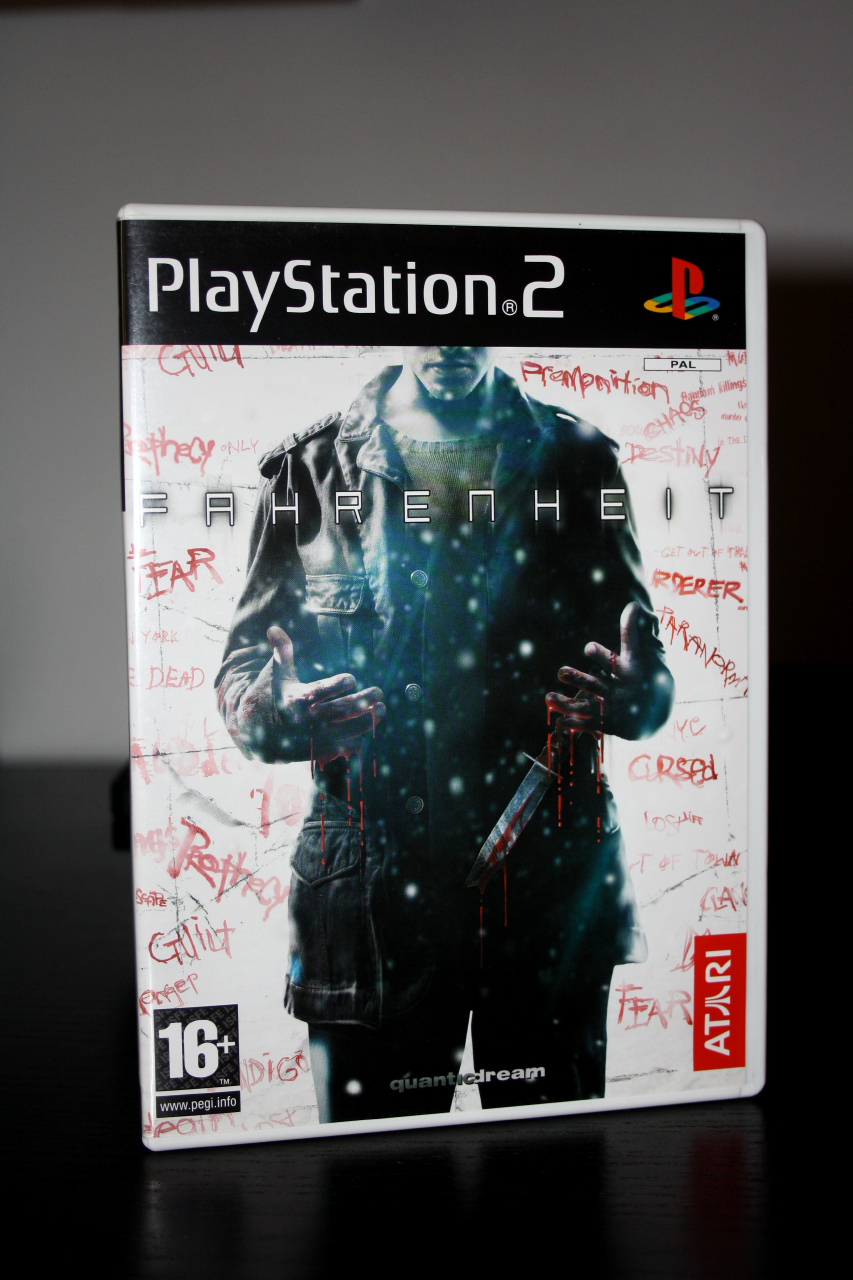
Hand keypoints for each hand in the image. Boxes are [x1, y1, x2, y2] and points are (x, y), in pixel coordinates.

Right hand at [267, 626, 384, 766]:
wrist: (257, 733)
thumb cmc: (271, 698)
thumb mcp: (276, 675)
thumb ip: (282, 653)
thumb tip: (274, 628)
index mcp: (295, 699)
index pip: (318, 692)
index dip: (336, 685)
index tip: (352, 679)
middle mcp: (306, 719)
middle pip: (339, 710)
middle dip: (362, 701)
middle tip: (378, 692)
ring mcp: (313, 737)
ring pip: (345, 730)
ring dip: (367, 720)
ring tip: (381, 709)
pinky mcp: (317, 750)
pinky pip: (342, 748)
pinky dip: (357, 742)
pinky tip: (369, 731)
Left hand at [546, 602, 672, 739]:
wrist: (656, 713)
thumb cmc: (644, 677)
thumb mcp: (640, 655)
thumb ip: (631, 632)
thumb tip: (633, 605)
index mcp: (624, 672)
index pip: (612, 661)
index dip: (601, 654)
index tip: (588, 647)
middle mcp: (616, 690)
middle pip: (594, 684)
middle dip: (578, 678)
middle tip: (562, 672)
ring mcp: (610, 708)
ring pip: (586, 705)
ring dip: (566, 703)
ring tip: (548, 697)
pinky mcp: (606, 722)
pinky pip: (587, 724)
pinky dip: (573, 724)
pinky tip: (558, 721)